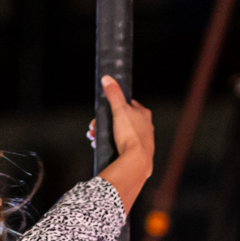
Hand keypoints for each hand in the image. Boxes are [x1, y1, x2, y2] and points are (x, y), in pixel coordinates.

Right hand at [89, 78, 154, 211]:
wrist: (136, 161)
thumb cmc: (130, 135)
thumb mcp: (119, 110)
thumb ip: (113, 94)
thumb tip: (107, 79)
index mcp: (144, 114)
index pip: (127, 104)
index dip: (113, 107)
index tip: (102, 113)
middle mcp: (146, 126)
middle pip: (121, 120)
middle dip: (105, 123)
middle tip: (93, 128)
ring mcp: (142, 140)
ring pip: (120, 134)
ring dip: (105, 135)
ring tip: (94, 138)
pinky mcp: (138, 153)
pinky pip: (122, 146)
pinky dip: (110, 145)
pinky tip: (101, 147)